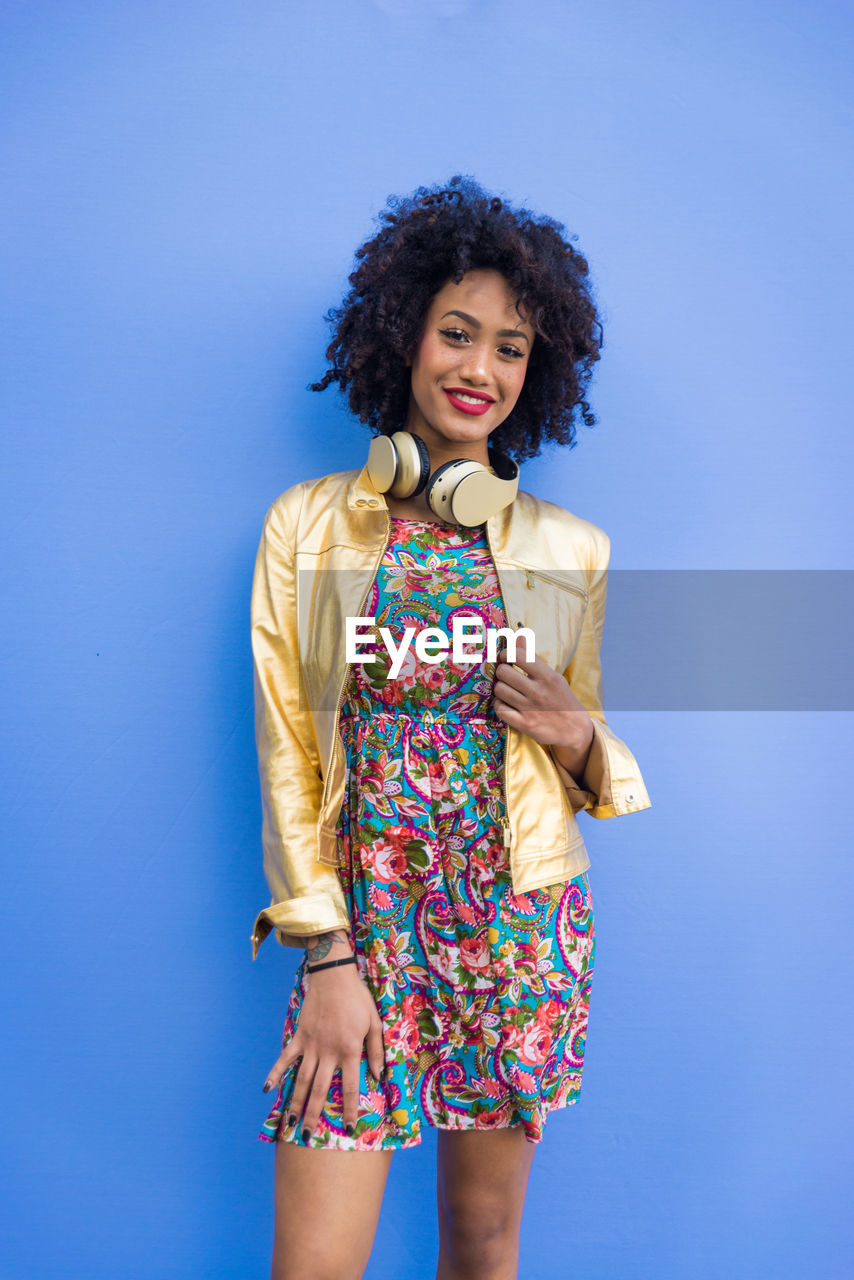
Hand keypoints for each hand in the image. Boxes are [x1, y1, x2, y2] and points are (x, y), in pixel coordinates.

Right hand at [263, 963, 384, 1140]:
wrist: (334, 977)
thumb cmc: (358, 999)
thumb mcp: (374, 1023)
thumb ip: (376, 1051)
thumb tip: (379, 1076)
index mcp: (349, 1051)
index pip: (349, 1088)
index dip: (348, 1110)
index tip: (347, 1129)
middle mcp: (328, 1052)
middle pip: (320, 1090)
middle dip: (314, 1116)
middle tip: (307, 1137)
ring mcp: (311, 1045)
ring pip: (302, 1080)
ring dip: (296, 1103)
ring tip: (290, 1124)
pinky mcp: (299, 1036)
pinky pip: (285, 1058)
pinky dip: (276, 1073)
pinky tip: (267, 1089)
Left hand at [492, 632, 593, 755]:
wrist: (575, 729)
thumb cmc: (562, 699)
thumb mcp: (553, 676)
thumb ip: (533, 656)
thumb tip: (518, 633)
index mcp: (547, 676)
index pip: (519, 655)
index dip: (507, 654)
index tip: (507, 658)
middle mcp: (538, 691)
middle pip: (504, 672)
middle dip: (501, 672)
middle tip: (506, 675)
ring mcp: (530, 709)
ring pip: (499, 690)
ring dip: (499, 689)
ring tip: (507, 690)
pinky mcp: (524, 724)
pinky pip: (500, 709)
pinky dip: (499, 705)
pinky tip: (506, 704)